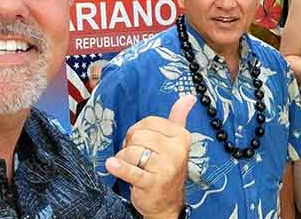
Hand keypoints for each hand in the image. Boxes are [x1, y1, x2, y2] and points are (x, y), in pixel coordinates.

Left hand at [106, 95, 194, 218]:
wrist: (167, 203)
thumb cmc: (167, 169)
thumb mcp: (176, 143)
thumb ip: (179, 118)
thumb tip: (188, 97)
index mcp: (181, 137)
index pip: (149, 122)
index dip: (139, 132)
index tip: (143, 143)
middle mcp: (177, 150)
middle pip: (138, 136)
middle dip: (130, 146)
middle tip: (137, 158)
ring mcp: (166, 167)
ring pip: (131, 152)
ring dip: (124, 160)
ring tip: (132, 168)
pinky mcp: (153, 183)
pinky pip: (130, 170)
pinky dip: (118, 167)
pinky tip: (112, 165)